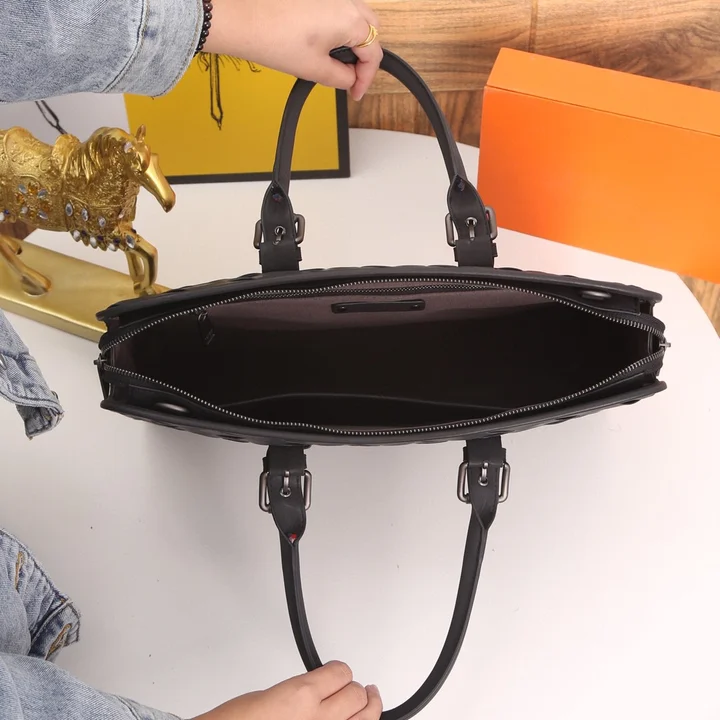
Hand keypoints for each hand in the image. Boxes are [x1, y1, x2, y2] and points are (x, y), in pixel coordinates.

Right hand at [192, 661, 382, 719]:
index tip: (340, 672)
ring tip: (370, 700)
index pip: (340, 672)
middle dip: (356, 690)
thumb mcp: (267, 696)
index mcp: (302, 694)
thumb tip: (311, 694)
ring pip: (363, 719)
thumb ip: (297, 693)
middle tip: (358, 687)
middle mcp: (318, 719)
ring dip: (367, 709)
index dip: (340, 671)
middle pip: (357, 695)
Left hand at [203, 0, 381, 99]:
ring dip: (354, 42)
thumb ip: (342, 78)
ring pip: (356, 20)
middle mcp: (345, 2)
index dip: (366, 79)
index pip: (373, 54)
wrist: (244, 22)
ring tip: (337, 64)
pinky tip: (324, 46)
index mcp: (351, 21)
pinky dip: (339, 30)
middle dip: (364, 57)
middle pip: (370, 32)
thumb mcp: (315, 70)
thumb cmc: (275, 39)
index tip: (355, 93)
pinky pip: (339, 12)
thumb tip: (350, 79)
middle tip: (351, 78)